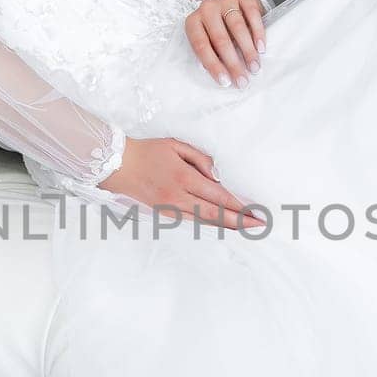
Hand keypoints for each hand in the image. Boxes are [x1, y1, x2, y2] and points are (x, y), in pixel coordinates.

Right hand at [99, 136, 265, 229]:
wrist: (117, 165)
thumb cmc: (148, 151)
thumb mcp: (176, 145)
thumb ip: (201, 159)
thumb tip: (218, 175)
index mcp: (183, 177)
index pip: (218, 196)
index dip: (239, 206)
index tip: (256, 212)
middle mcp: (177, 196)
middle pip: (214, 214)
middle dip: (239, 222)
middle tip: (259, 227)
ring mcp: (169, 208)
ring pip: (203, 222)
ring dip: (225, 227)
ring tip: (245, 230)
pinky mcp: (163, 214)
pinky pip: (190, 222)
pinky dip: (207, 226)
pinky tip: (219, 228)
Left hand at [187, 0, 266, 89]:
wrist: (229, 3)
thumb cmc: (218, 29)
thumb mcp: (210, 41)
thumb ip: (212, 55)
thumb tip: (223, 78)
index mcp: (194, 22)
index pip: (201, 46)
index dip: (213, 65)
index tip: (225, 81)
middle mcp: (207, 8)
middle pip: (220, 38)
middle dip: (233, 62)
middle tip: (243, 80)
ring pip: (237, 26)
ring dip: (247, 50)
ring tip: (254, 67)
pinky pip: (252, 14)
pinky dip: (258, 33)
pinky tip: (261, 48)